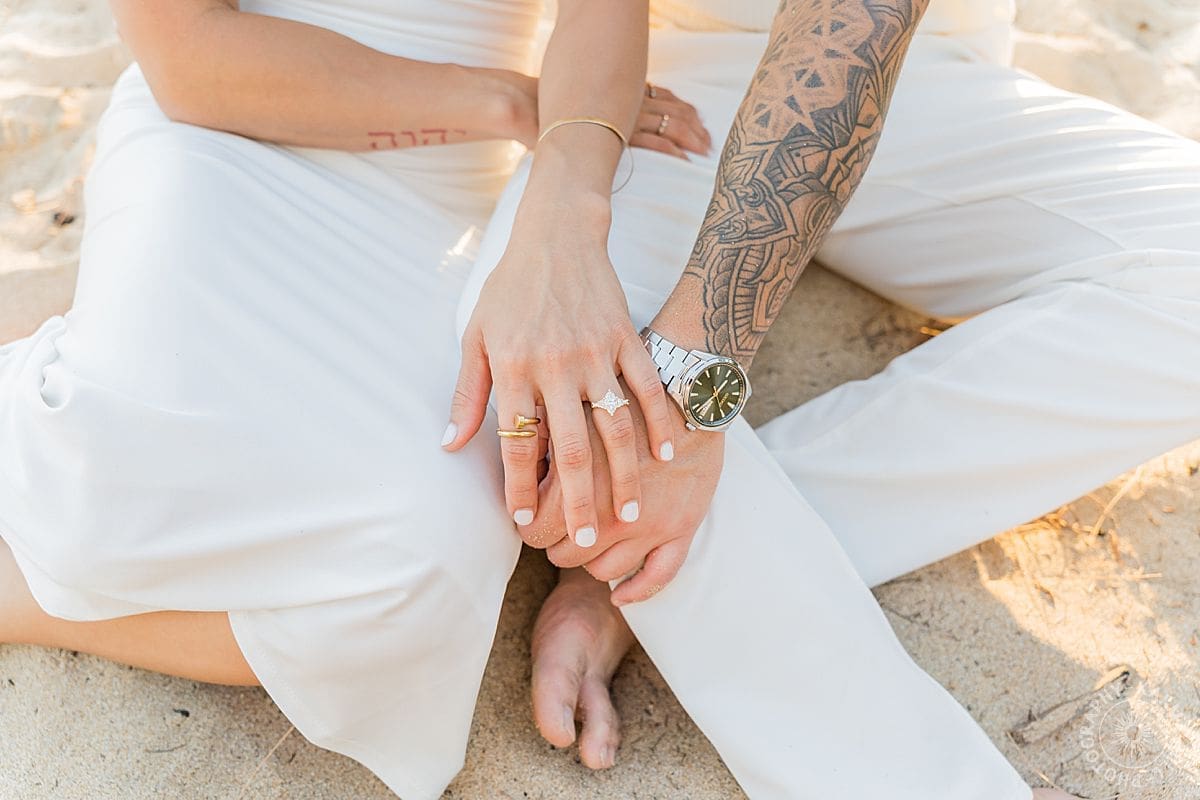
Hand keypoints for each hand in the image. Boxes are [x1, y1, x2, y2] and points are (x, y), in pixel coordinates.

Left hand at [443, 198, 675, 547]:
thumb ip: (466, 394)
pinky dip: (659, 424)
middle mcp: (557, 366)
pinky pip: (648, 390)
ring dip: (625, 477)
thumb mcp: (475, 336)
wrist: (557, 235)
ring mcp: (597, 354)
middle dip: (579, 502)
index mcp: (515, 368)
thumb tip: (449, 445)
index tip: (524, 523)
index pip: (517, 443)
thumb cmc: (509, 289)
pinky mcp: (627, 339)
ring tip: (630, 515)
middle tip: (588, 541)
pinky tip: (666, 457)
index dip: (520, 488)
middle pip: (571, 449)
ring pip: (615, 428)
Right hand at [483, 73, 710, 156]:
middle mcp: (624, 103)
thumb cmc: (544, 111)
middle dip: (692, 124)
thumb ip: (595, 112)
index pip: (659, 96)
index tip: (696, 117)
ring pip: (667, 124)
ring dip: (689, 137)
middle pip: (670, 110)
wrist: (525, 108)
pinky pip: (651, 143)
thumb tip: (599, 123)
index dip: (680, 107)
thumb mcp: (576, 105)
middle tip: (708, 137)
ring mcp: (621, 120)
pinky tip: (684, 160)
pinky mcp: (613, 139)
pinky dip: (671, 151)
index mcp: (618, 93)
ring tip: (705, 149)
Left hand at [520, 377, 724, 605]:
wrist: (689, 388)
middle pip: (563, 554)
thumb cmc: (624, 394)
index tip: (530, 514)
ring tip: (588, 541)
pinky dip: (635, 592)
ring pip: (602, 570)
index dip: (527, 523)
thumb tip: (506, 456)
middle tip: (557, 526)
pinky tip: (619, 596)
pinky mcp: (681, 527)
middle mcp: (609, 512)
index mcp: (577, 483)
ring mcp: (648, 524)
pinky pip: (657, 578)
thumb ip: (535, 438)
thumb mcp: (569, 406)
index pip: (533, 529)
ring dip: (589, 561)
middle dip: (556, 542)